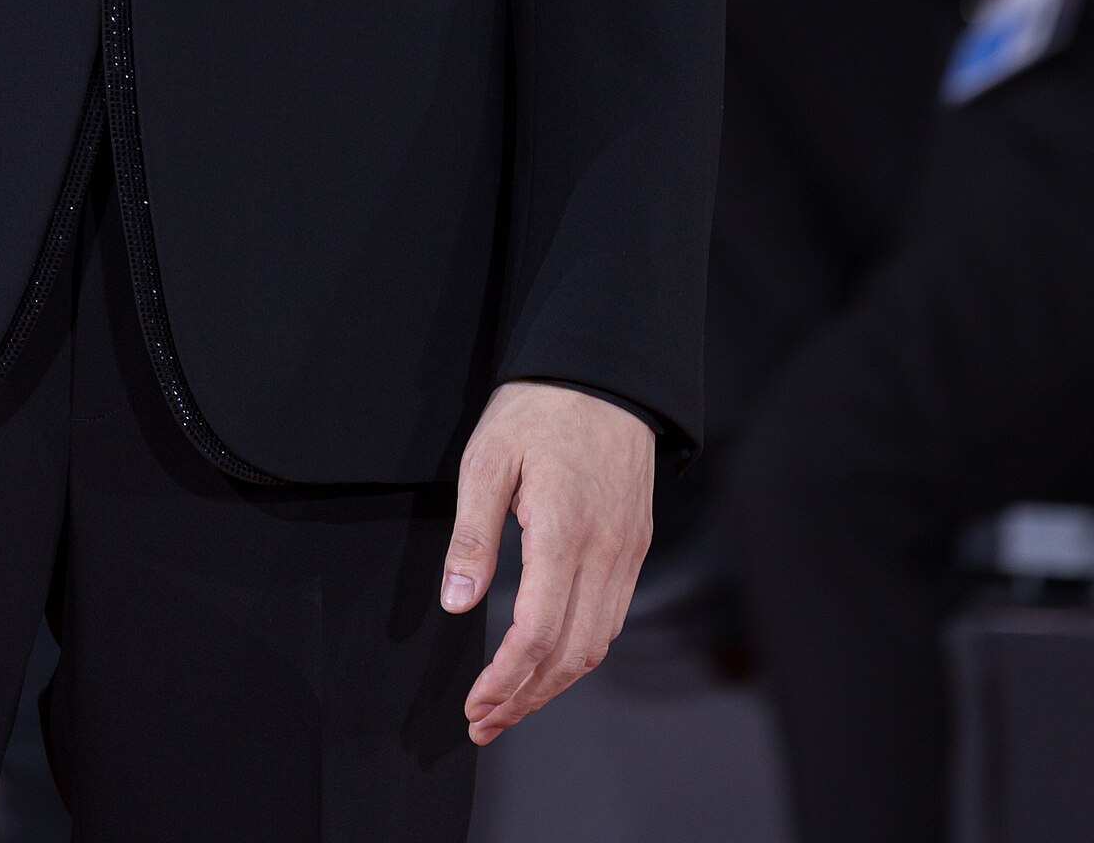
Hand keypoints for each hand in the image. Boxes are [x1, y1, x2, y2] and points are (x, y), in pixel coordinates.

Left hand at [440, 382, 654, 745]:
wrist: (605, 372)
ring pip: (598, 644)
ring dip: (554, 684)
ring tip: (512, 702)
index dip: (504, 681)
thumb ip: (472, 534)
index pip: (536, 634)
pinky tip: (551, 657)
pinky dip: (581, 651)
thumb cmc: (540, 406)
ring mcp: (627, 551)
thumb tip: (457, 604)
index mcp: (562, 530)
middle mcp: (604, 551)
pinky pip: (613, 616)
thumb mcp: (487, 458)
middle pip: (571, 656)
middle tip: (486, 721)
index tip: (475, 705)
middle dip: (526, 699)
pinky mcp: (636, 545)